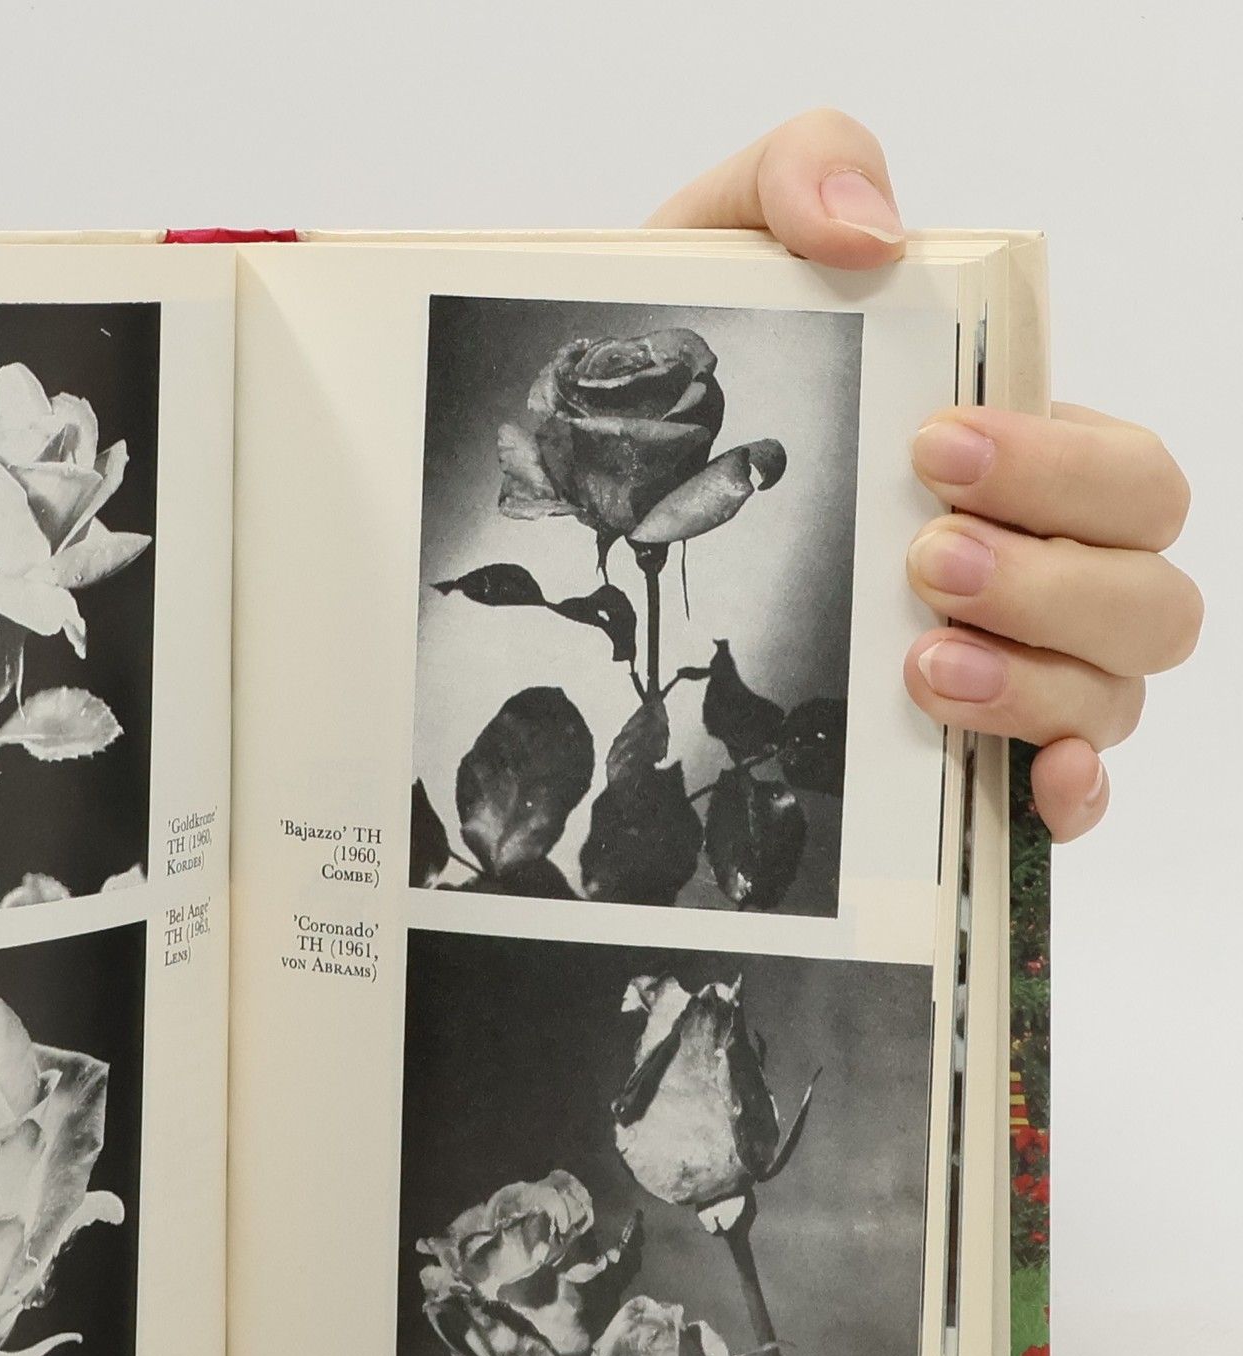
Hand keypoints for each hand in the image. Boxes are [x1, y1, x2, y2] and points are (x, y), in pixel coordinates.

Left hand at [651, 108, 1198, 840]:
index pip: (1124, 470)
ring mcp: (1011, 667)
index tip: (934, 450)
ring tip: (919, 662)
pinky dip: (1066, 788)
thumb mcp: (721, 249)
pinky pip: (1069, 792)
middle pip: (1147, 583)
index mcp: (1015, 455)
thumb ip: (804, 174)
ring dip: (1040, 678)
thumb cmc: (694, 376)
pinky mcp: (961, 757)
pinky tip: (1028, 781)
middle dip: (1051, 572)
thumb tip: (874, 230)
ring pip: (1120, 685)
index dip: (1059, 463)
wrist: (598, 490)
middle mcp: (1036, 565)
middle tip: (924, 558)